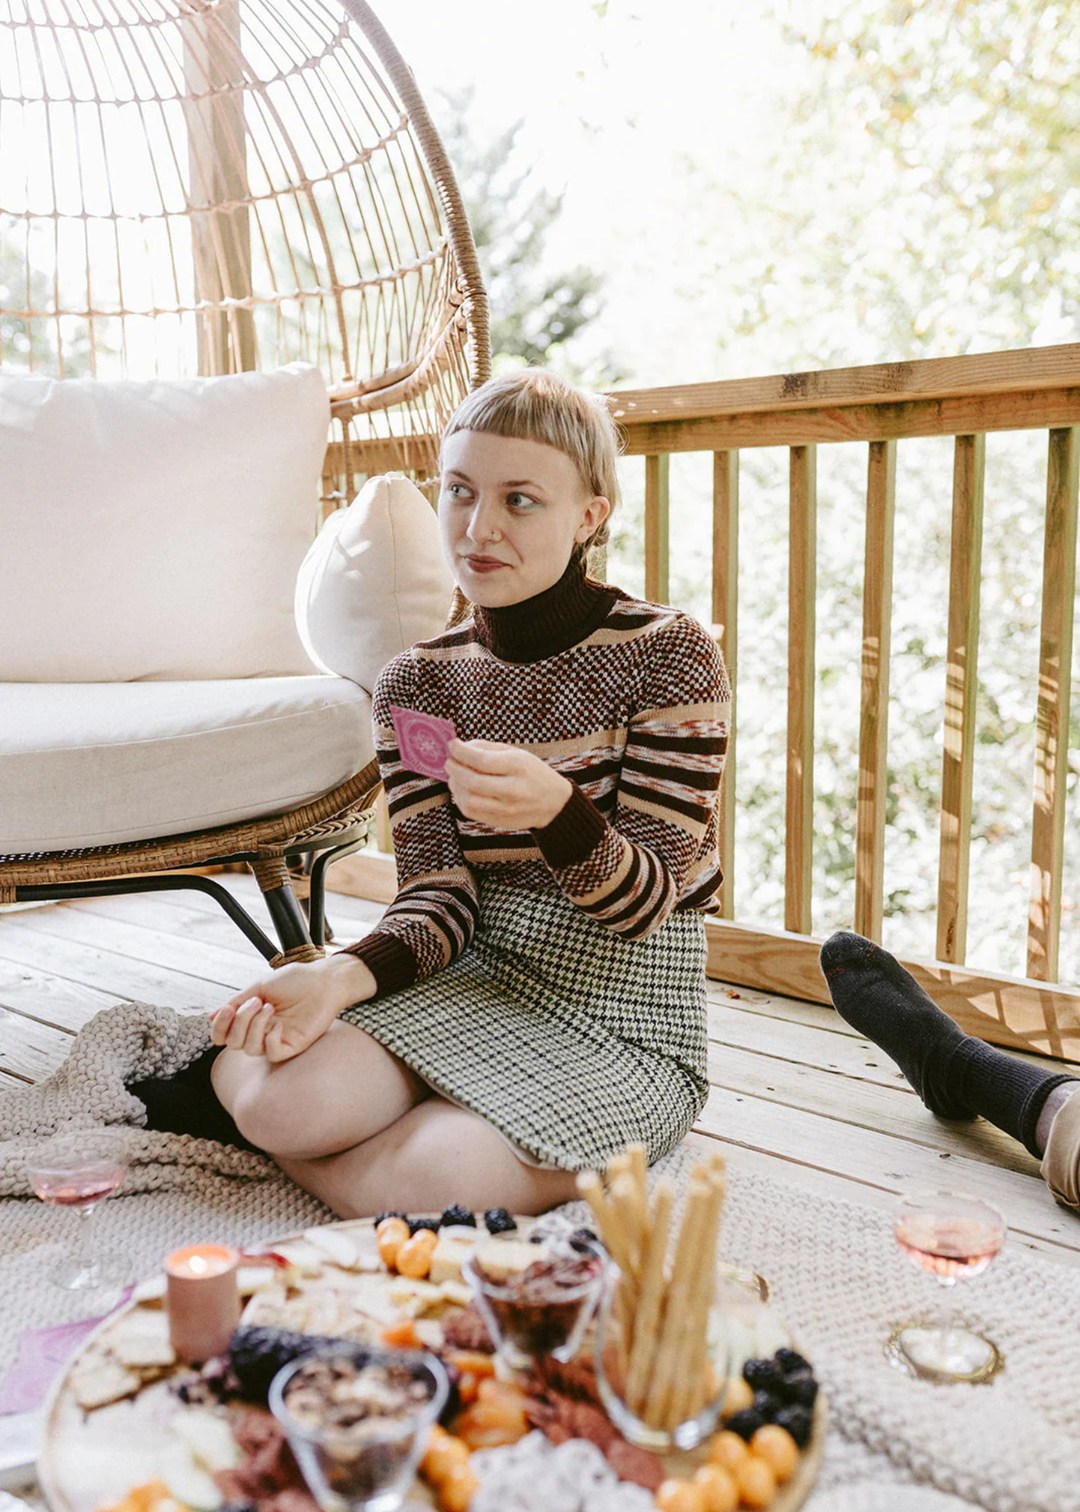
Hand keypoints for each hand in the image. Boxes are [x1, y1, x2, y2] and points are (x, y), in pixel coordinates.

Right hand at [209, 955, 375, 1062]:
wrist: (324, 979)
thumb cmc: (295, 980)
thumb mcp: (260, 986)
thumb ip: (236, 1001)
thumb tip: (210, 1016)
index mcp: (251, 1018)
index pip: (224, 1035)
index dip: (219, 1027)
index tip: (226, 1009)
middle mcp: (261, 1031)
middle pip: (233, 1043)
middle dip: (240, 1021)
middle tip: (257, 1002)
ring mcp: (277, 1039)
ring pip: (250, 1049)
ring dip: (255, 1026)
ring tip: (269, 1007)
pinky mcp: (293, 1045)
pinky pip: (272, 1054)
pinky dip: (270, 1040)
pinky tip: (279, 1024)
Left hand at [445, 738, 571, 829]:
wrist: (553, 803)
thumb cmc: (532, 773)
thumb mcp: (517, 754)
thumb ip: (488, 749)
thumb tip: (459, 747)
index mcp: (519, 767)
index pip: (482, 760)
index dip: (461, 752)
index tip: (452, 745)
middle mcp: (513, 790)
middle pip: (472, 782)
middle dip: (454, 769)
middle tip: (448, 761)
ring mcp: (506, 808)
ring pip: (468, 800)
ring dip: (455, 786)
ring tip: (455, 776)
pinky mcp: (499, 821)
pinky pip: (471, 812)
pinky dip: (461, 799)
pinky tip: (463, 790)